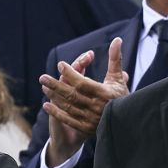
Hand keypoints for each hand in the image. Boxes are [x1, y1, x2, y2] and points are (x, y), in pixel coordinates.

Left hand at [40, 37, 128, 165]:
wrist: (125, 121)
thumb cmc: (120, 96)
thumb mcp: (118, 78)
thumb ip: (115, 59)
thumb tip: (117, 39)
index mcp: (104, 93)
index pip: (83, 83)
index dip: (70, 73)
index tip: (60, 65)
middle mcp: (97, 107)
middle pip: (72, 94)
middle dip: (56, 85)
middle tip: (42, 77)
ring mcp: (90, 119)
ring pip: (68, 106)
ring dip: (54, 96)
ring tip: (44, 87)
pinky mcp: (85, 128)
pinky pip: (68, 119)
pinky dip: (56, 112)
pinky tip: (46, 104)